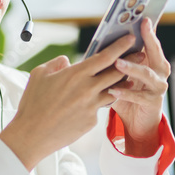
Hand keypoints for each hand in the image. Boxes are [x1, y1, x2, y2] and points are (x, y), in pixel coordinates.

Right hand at [0, 34, 136, 169]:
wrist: (32, 135)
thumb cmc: (32, 104)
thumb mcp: (39, 75)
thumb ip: (56, 64)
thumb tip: (66, 61)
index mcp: (76, 74)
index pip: (105, 56)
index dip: (120, 46)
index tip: (131, 39)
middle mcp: (88, 89)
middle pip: (117, 73)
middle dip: (131, 63)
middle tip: (142, 56)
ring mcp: (92, 106)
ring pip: (114, 91)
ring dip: (123, 83)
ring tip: (131, 77)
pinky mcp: (91, 121)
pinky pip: (100, 107)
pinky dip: (101, 101)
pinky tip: (102, 99)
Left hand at [108, 17, 170, 156]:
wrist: (136, 122)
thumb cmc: (127, 93)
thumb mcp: (122, 73)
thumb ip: (118, 58)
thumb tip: (103, 39)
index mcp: (153, 61)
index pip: (152, 42)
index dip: (149, 31)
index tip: (144, 19)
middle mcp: (159, 72)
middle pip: (155, 53)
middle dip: (148, 41)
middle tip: (134, 34)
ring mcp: (158, 87)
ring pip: (147, 74)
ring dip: (132, 68)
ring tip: (117, 63)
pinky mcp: (153, 103)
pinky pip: (139, 97)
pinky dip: (126, 93)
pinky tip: (113, 90)